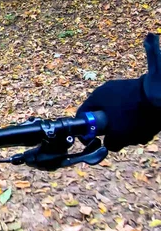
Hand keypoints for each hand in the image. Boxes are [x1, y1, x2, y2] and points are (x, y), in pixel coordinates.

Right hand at [77, 33, 160, 151]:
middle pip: (102, 116)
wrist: (160, 96)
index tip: (94, 141)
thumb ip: (110, 143)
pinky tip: (147, 126)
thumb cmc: (134, 115)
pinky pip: (131, 108)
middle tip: (121, 140)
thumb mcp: (119, 135)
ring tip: (140, 135)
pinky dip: (137, 119)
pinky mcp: (137, 90)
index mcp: (96, 98)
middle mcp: (106, 91)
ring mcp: (122, 88)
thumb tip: (109, 145)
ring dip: (127, 127)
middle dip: (112, 131)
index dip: (85, 131)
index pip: (82, 116)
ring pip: (119, 114)